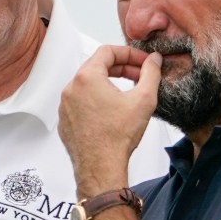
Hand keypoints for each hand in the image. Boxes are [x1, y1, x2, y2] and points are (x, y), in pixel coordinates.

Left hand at [58, 46, 162, 196]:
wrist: (100, 168)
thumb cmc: (117, 137)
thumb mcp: (143, 99)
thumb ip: (151, 73)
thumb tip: (154, 60)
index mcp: (87, 77)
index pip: (108, 51)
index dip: (129, 53)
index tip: (142, 61)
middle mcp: (71, 88)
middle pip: (97, 66)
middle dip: (121, 68)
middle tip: (139, 75)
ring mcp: (65, 105)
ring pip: (88, 85)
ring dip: (108, 84)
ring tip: (128, 93)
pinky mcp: (65, 121)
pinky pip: (81, 102)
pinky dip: (96, 100)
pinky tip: (112, 111)